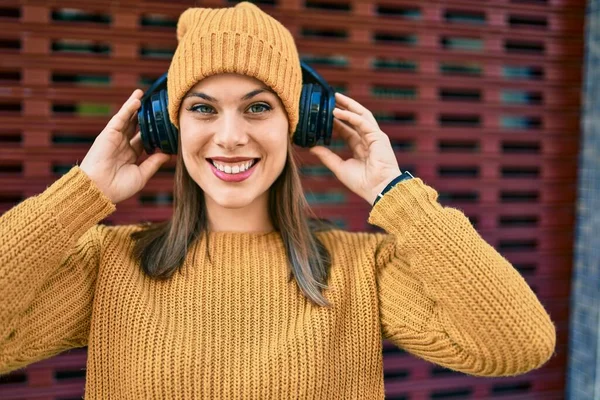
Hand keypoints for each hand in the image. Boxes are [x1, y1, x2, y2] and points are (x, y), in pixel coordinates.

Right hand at [79, 89, 170, 203]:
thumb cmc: (119, 187)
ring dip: (135, 106)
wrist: (99, 189)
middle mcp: (123, 145)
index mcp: (131, 155)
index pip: (145, 139)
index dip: (154, 131)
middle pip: (136, 126)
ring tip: (143, 93)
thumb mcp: (142, 175)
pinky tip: (137, 100)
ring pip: (128, 119)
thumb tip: (168, 153)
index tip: (166, 124)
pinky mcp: (108, 134)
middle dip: (144, 115)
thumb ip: (154, 163)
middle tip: (154, 104)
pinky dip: (128, 109)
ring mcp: (115, 138)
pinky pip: (120, 119)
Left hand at [309, 92, 401, 204]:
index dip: (336, 121)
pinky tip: (338, 112)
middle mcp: (367, 139)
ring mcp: (374, 137)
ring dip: (349, 105)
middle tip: (331, 97)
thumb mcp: (339, 167)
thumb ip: (327, 156)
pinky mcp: (378, 136)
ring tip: (335, 97)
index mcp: (360, 147)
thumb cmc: (362, 183)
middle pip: (355, 118)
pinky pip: (362, 122)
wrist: (378, 189)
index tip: (323, 114)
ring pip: (361, 115)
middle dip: (344, 106)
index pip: (347, 129)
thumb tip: (312, 148)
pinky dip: (350, 116)